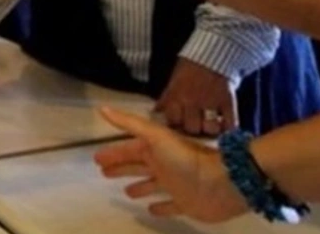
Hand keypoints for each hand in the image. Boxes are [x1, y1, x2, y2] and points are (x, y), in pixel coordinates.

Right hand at [94, 107, 247, 223]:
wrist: (221, 182)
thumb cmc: (186, 158)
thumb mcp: (155, 136)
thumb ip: (130, 123)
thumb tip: (102, 108)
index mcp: (156, 149)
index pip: (129, 150)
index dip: (114, 154)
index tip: (97, 158)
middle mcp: (164, 166)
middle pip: (138, 166)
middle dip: (121, 167)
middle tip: (103, 172)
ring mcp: (175, 185)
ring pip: (151, 185)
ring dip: (138, 186)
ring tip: (125, 192)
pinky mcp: (185, 204)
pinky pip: (169, 206)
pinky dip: (159, 207)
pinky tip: (150, 210)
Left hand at [156, 58, 237, 136]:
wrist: (212, 54)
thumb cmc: (190, 68)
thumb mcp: (174, 80)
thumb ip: (167, 97)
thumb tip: (156, 111)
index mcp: (177, 95)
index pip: (173, 120)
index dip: (175, 123)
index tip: (179, 122)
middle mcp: (193, 101)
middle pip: (192, 128)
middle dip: (193, 128)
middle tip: (196, 124)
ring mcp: (211, 102)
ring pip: (210, 128)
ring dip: (210, 129)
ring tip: (210, 125)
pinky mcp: (228, 101)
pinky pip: (230, 123)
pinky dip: (228, 127)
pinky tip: (224, 124)